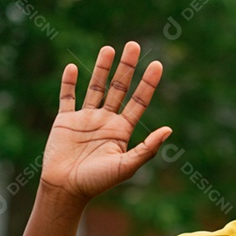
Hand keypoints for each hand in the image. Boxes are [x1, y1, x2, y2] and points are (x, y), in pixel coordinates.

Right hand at [41, 42, 172, 204]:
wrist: (66, 189)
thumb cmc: (97, 182)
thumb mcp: (127, 166)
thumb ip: (147, 148)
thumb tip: (169, 129)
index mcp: (121, 130)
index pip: (139, 101)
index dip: (148, 83)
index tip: (157, 65)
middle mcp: (105, 121)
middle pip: (119, 88)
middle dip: (127, 67)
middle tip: (134, 45)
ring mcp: (85, 119)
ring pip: (95, 87)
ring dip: (101, 68)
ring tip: (109, 49)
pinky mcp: (65, 121)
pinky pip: (67, 97)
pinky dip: (68, 83)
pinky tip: (70, 67)